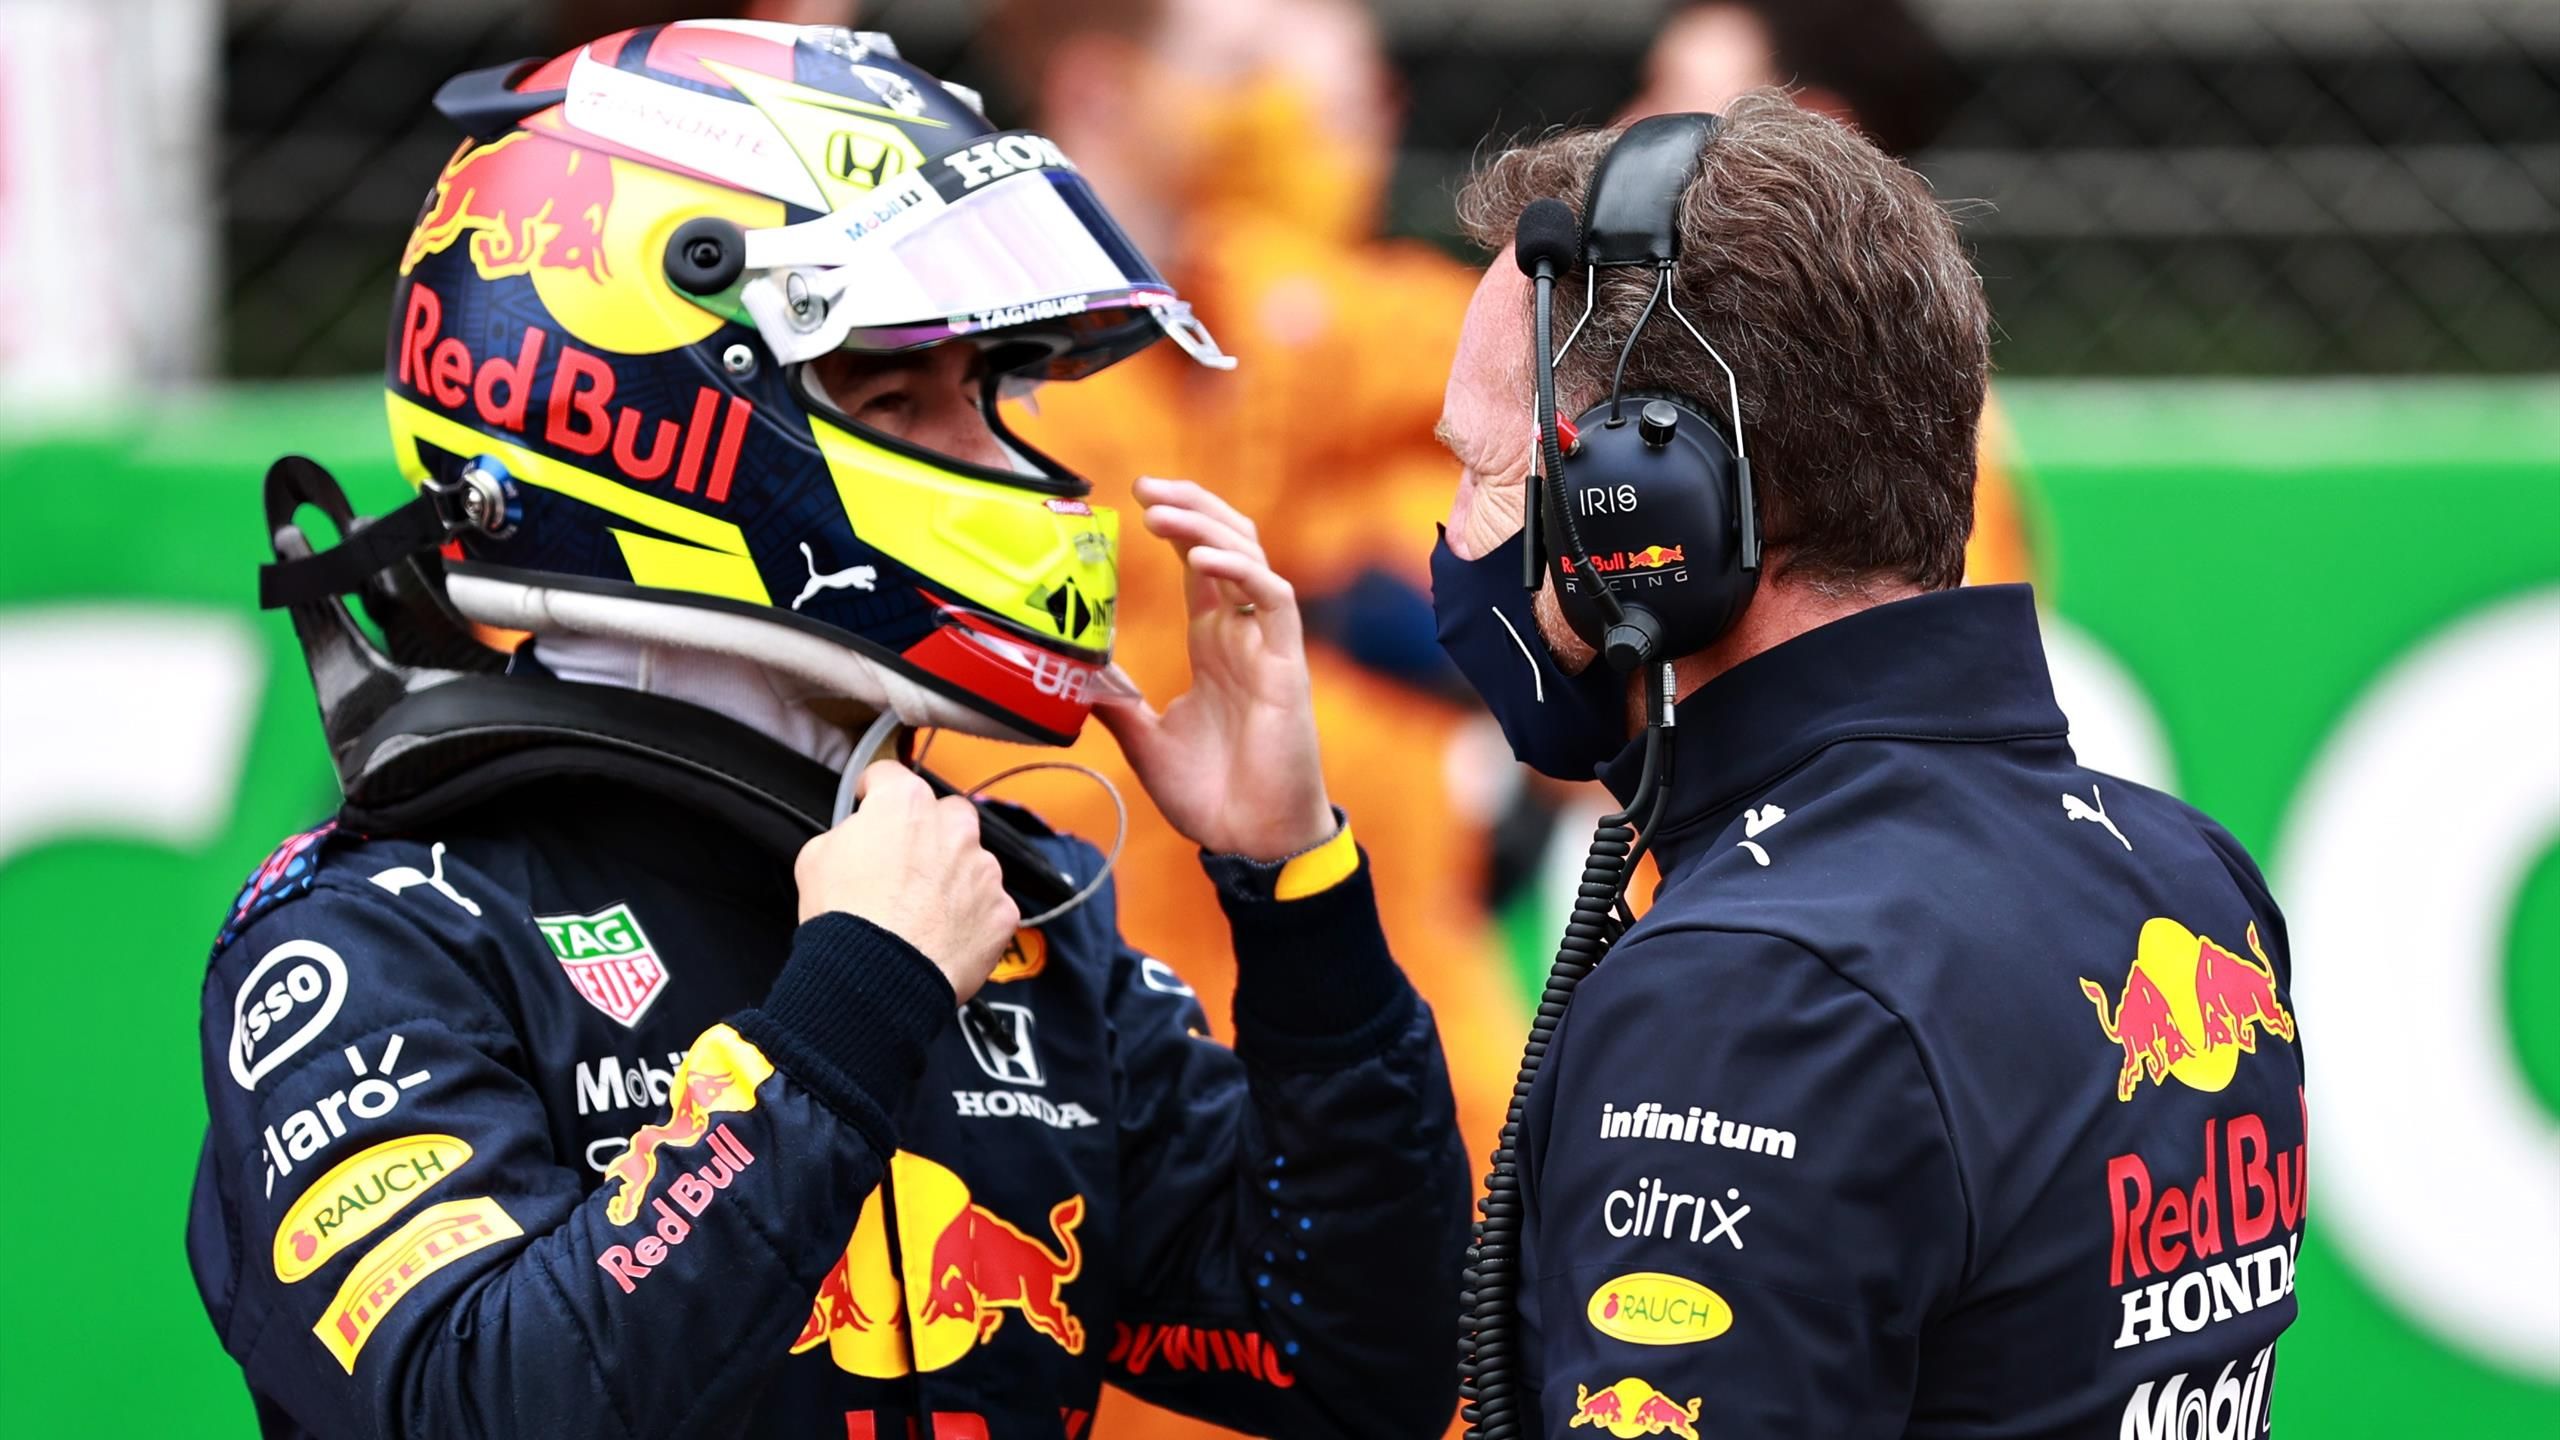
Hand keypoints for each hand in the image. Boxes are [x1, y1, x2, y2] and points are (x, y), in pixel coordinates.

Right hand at [795, 761, 1017, 1002]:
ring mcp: (984, 869)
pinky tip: (945, 936)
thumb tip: (856, 838)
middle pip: (948, 814)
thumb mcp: (815, 858)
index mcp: (905, 804)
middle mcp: (953, 827)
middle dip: (931, 830)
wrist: (877, 975)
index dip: (875, 790)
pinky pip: (989, 905)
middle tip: (907, 861)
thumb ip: (845, 835)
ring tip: (925, 910)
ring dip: (955, 876)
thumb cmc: (843, 916)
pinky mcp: (1001, 910)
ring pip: (974, 861)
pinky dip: (972, 917)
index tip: (870, 802)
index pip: (890, 776)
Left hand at [1095, 477, 1336, 861]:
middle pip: (1227, 542)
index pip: (1199, 562)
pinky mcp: (1285, 665)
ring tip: (1161, 510)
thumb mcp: (1145, 740)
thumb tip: (1074, 674)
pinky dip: (1239, 570)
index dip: (1175, 523)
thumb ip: (1117, 702)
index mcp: (1213, 643)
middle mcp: (1240, 634)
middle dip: (1190, 505)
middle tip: (1146, 485)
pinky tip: (1202, 558)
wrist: (1251, 841)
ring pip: (1249, 557)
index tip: (1136, 497)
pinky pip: (1272, 598)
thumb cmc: (1212, 796)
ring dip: (1206, 525)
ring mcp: (1266, 645)